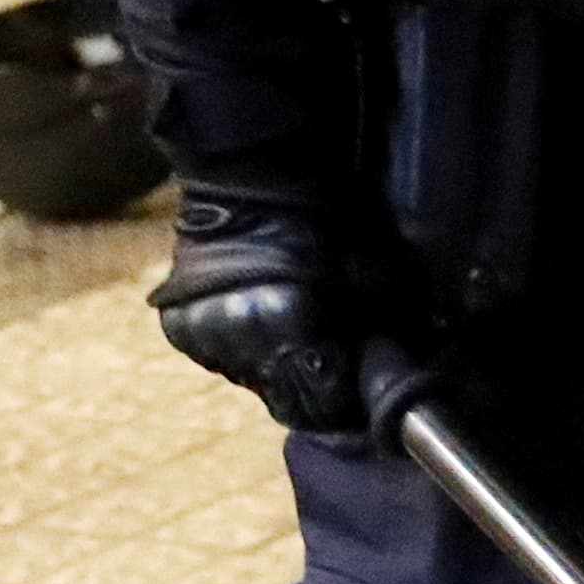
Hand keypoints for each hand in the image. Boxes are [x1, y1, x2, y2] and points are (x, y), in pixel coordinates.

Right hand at [149, 194, 370, 433]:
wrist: (256, 179)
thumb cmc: (329, 223)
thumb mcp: (379, 281)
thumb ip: (389, 340)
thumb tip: (405, 381)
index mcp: (288, 326)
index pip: (328, 404)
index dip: (352, 400)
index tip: (366, 387)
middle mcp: (239, 340)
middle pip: (289, 404)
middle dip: (318, 391)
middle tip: (336, 368)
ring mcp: (204, 337)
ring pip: (256, 385)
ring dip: (280, 372)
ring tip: (298, 337)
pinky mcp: (179, 329)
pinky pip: (224, 362)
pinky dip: (247, 352)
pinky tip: (263, 323)